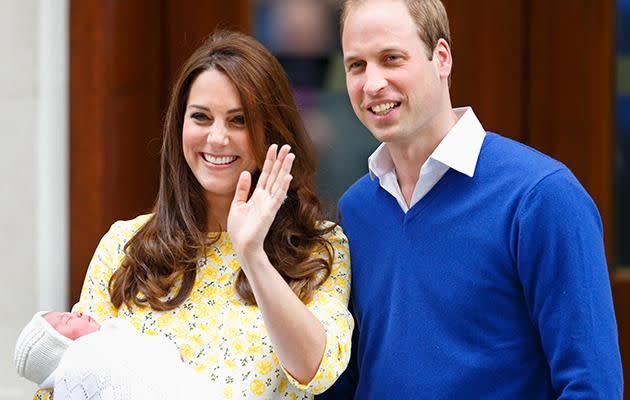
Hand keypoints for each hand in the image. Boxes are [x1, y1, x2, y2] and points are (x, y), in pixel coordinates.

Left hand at [227, 144, 294, 263]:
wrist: (243, 245)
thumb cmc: (240, 229)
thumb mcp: (237, 204)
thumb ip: (242, 189)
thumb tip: (246, 173)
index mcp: (258, 195)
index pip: (266, 174)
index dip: (270, 160)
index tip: (274, 147)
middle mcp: (266, 197)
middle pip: (275, 175)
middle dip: (280, 160)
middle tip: (287, 146)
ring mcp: (269, 204)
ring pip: (279, 182)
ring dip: (285, 168)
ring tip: (290, 155)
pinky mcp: (270, 212)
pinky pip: (278, 197)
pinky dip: (283, 186)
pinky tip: (288, 176)